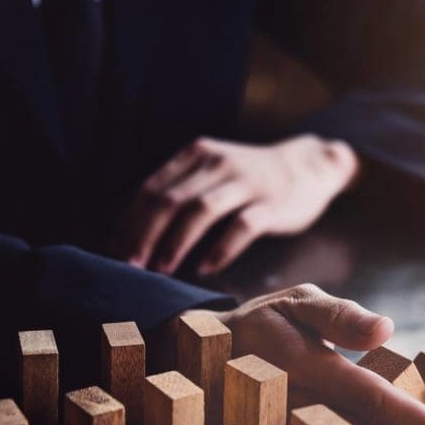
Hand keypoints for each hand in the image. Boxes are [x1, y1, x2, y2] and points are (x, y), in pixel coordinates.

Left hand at [112, 135, 358, 275]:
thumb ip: (182, 189)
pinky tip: (204, 268)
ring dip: (176, 242)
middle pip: (171, 199)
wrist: (309, 166)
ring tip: (161, 269)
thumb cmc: (253, 177)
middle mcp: (218, 164)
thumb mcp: (214, 169)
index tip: (114, 251)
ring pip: (202, 211)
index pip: (152, 188)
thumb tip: (136, 231)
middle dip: (144, 234)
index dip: (129, 221)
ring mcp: (247, 184)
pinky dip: (220, 249)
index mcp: (198, 156)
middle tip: (130, 265)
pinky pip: (242, 227)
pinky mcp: (272, 205)